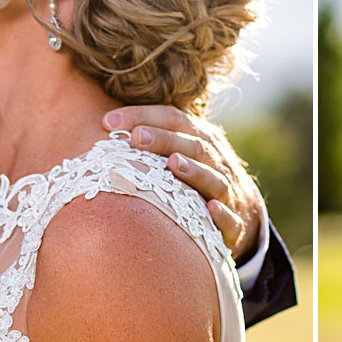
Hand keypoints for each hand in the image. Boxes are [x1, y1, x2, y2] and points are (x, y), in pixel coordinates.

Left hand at [103, 105, 265, 261]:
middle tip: (136, 138)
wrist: (240, 213)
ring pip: (215, 179)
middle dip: (164, 139)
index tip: (108, 121)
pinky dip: (222, 215)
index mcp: (200, 139)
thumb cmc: (193, 179)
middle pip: (193, 145)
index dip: (143, 115)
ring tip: (173, 164)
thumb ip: (149, 140)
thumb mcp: (178, 152)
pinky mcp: (233, 226)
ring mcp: (227, 193)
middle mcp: (216, 161)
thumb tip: (101, 127)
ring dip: (195, 171)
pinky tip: (210, 210)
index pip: (174, 118)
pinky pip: (231, 220)